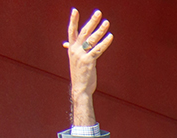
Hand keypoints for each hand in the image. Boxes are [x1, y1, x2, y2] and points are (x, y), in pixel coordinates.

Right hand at [63, 9, 112, 126]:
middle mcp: (75, 50)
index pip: (71, 31)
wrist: (80, 88)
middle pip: (84, 32)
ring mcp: (81, 56)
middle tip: (98, 12)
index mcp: (71, 48)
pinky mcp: (89, 61)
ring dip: (100, 30)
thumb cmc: (79, 74)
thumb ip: (73, 50)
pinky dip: (105, 42)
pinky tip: (111, 36)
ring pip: (92, 40)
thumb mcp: (75, 60)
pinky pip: (98, 50)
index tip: (75, 10)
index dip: (73, 20)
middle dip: (92, 21)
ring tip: (107, 22)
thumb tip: (66, 44)